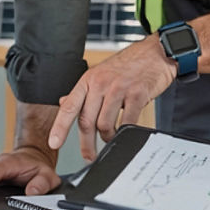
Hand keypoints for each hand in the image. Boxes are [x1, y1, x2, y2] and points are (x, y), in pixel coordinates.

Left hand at [48, 37, 175, 159]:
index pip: (69, 107)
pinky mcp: (137, 94)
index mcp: (88, 80)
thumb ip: (84, 92)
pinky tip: (126, 133)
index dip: (60, 127)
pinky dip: (125, 133)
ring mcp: (119, 88)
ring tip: (112, 138)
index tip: (54, 143)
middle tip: (89, 156)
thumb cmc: (128, 65)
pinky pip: (127, 122)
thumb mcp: (100, 74)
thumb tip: (64, 103)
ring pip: (105, 124)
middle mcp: (101, 83)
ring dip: (108, 137)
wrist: (155, 53)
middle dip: (86, 144)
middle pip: (87, 121)